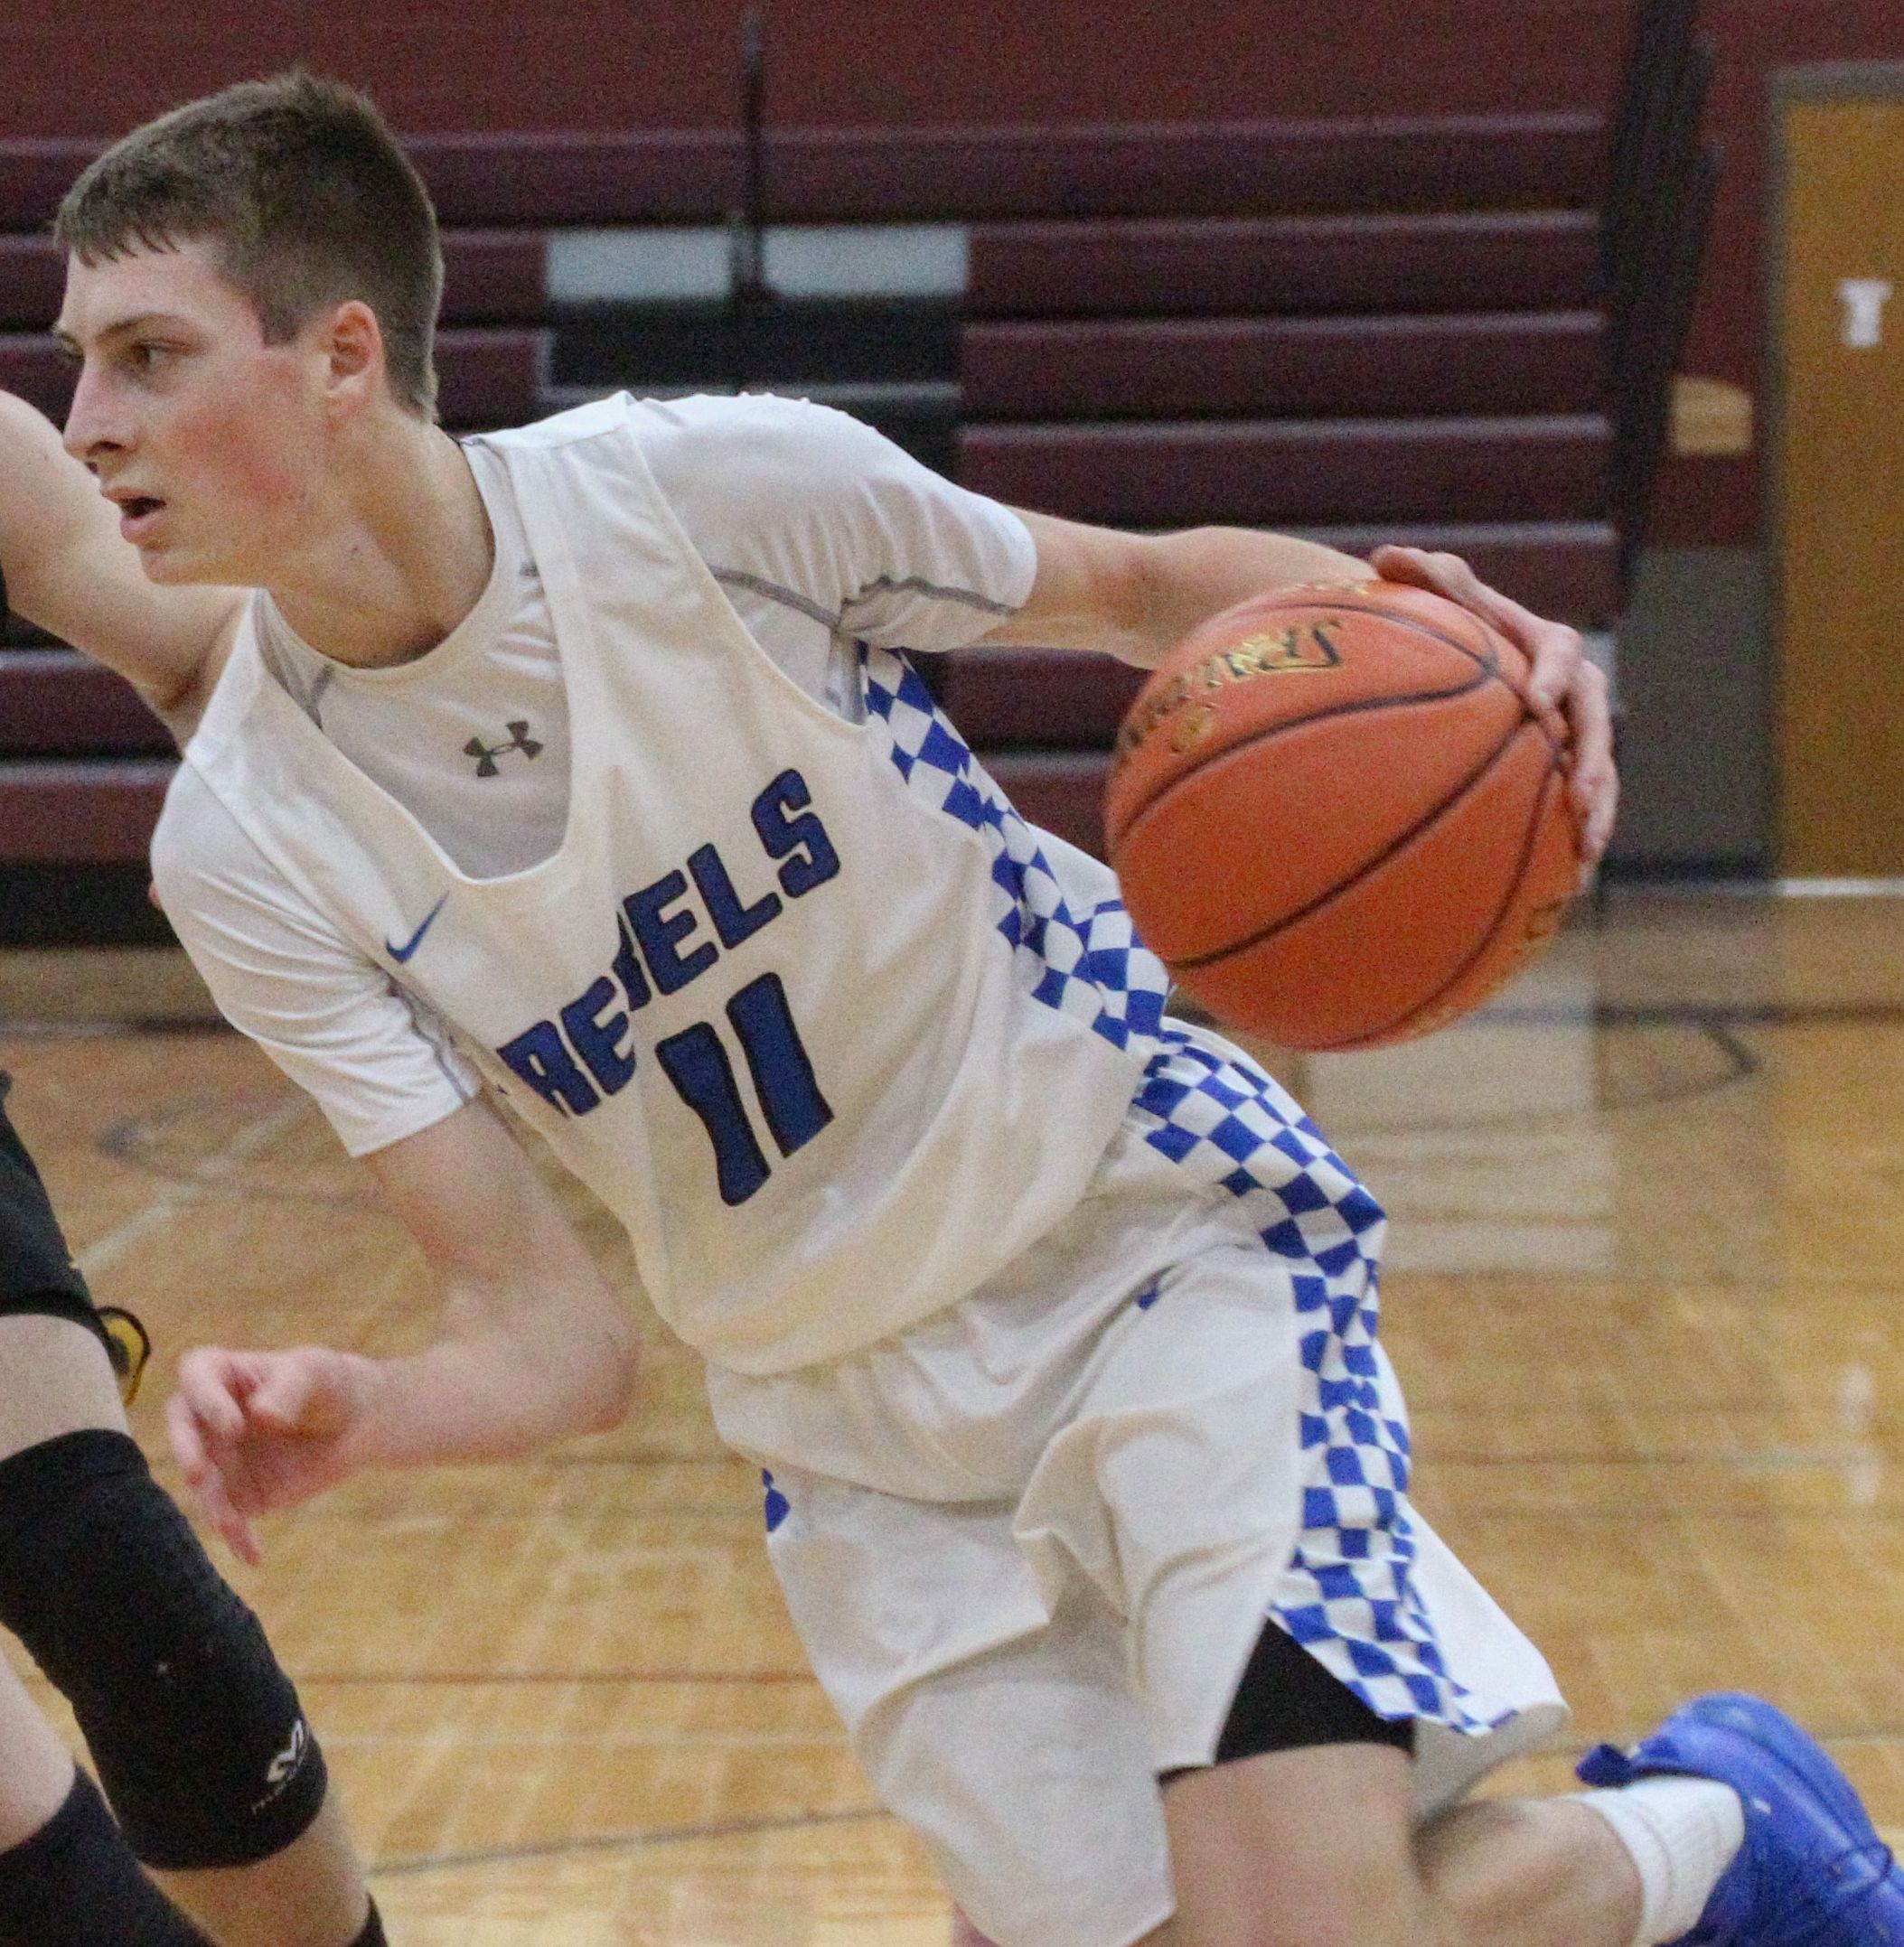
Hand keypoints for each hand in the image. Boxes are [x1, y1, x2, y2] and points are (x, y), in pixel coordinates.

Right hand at [166, 1344, 381, 1563]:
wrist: (356, 1422)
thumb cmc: (329, 1384)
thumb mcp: (315, 1373)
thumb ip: (289, 1390)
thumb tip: (261, 1415)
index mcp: (222, 1375)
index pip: (195, 1375)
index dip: (205, 1400)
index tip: (233, 1424)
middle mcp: (209, 1419)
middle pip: (182, 1430)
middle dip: (186, 1452)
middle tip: (200, 1473)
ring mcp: (220, 1459)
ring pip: (203, 1483)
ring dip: (213, 1504)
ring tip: (232, 1523)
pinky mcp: (238, 1493)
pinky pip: (231, 1517)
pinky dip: (238, 1538)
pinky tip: (253, 1556)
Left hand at [1370, 545, 1618, 881]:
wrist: (1459, 654)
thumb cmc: (1441, 620)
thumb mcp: (1432, 591)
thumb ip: (1420, 575)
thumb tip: (1385, 554)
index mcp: (1544, 641)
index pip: (1558, 652)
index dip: (1551, 676)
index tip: (1536, 703)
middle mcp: (1570, 686)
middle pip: (1595, 722)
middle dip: (1594, 760)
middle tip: (1580, 794)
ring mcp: (1572, 731)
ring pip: (1599, 772)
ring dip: (1598, 813)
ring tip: (1586, 856)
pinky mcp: (1562, 767)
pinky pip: (1576, 804)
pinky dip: (1573, 840)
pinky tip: (1563, 888)